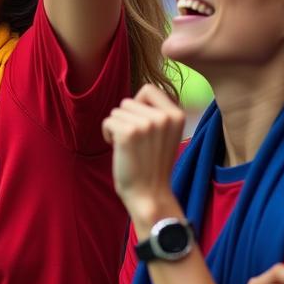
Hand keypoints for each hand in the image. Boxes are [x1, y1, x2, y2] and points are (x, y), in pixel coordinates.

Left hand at [102, 84, 184, 223]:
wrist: (149, 194)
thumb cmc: (152, 164)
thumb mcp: (166, 134)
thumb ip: (157, 114)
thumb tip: (138, 96)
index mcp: (177, 114)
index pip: (149, 89)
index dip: (137, 104)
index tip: (139, 123)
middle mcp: (164, 116)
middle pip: (128, 101)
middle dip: (125, 119)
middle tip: (134, 142)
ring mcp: (147, 124)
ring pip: (117, 111)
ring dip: (116, 128)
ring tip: (128, 147)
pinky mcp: (129, 133)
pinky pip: (107, 121)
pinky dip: (107, 134)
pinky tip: (118, 149)